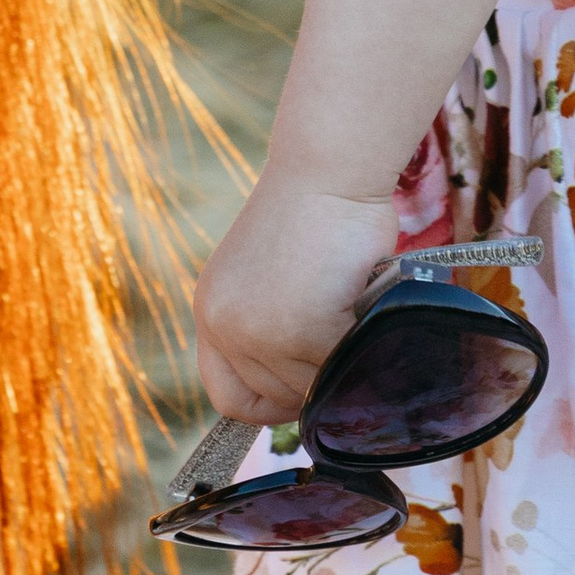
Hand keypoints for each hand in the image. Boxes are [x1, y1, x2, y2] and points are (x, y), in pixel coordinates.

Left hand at [193, 173, 396, 421]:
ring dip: (341, 357)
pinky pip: (343, 365)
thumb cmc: (313, 214)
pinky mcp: (301, 332)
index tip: (303, 391)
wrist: (328, 171)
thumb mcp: (267, 278)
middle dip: (314, 378)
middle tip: (342, 336)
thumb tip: (307, 388)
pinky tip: (363, 302)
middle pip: (275, 398)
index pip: (227, 396)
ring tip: (351, 307)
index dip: (269, 404)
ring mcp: (260, 333)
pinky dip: (361, 341)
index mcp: (211, 312)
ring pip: (313, 386)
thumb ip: (270, 328)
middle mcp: (224, 326)